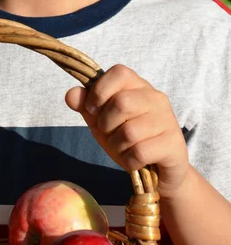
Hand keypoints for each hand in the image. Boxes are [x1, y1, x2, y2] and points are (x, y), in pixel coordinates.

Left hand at [66, 64, 188, 199]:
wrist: (159, 172)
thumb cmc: (128, 140)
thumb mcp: (102, 121)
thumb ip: (85, 105)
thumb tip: (70, 94)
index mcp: (138, 86)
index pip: (119, 72)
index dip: (99, 91)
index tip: (92, 110)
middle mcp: (155, 98)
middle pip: (121, 102)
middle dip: (106, 124)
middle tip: (109, 134)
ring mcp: (167, 120)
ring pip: (129, 131)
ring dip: (117, 146)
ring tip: (123, 148)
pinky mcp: (173, 145)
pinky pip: (140, 152)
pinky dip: (129, 160)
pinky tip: (134, 161)